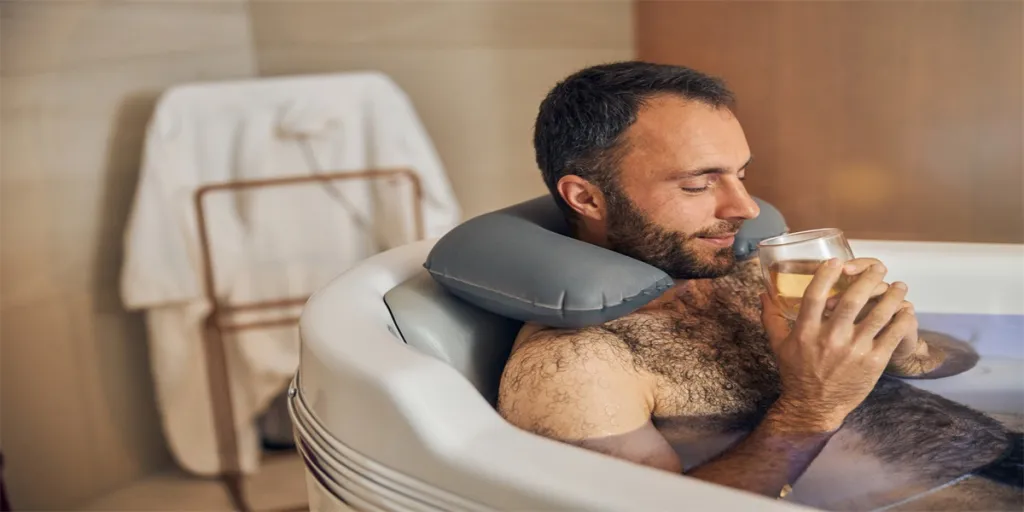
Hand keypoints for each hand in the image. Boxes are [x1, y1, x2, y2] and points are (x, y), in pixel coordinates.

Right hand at [761, 259, 915, 432]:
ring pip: (878, 315)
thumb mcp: (778, 345)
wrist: (814, 406)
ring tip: (899, 286)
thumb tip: (763, 294)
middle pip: (852, 300)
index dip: (826, 275)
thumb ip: (771, 318)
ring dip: (892, 296)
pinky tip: (906, 310)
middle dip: (868, 279)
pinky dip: (902, 320)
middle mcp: (830, 338)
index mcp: (805, 332)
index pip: (815, 296)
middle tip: (878, 268)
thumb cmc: (796, 373)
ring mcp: (854, 350)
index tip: (837, 261)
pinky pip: (892, 335)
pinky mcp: (873, 362)